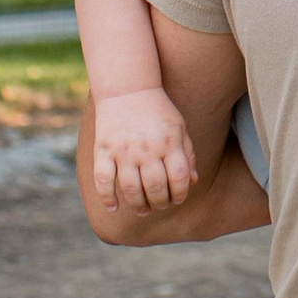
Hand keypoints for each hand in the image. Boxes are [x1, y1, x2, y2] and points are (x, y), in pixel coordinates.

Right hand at [90, 88, 196, 214]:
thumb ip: (187, 154)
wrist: (127, 88)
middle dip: (160, 203)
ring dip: (138, 205)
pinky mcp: (104, 149)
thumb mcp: (179, 127)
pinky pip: (103, 180)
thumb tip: (193, 182)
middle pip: (155, 188)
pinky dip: (107, 197)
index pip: (178, 179)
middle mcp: (147, 148)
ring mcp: (123, 150)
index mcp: (169, 143)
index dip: (180, 195)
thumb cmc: (157, 110)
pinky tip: (114, 206)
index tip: (176, 198)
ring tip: (142, 209)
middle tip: (159, 205)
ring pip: (130, 188)